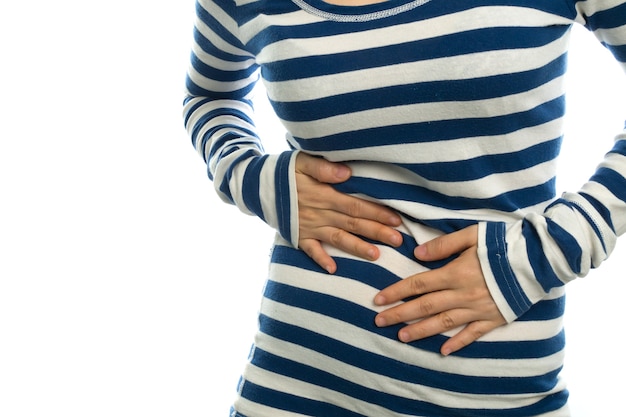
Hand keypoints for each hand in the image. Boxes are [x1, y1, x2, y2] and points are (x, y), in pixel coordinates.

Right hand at [295, 153, 402, 273]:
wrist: (257, 185)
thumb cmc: (285, 170)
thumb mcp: (301, 161)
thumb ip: (322, 168)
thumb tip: (346, 173)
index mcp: (323, 194)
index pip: (354, 205)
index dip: (376, 212)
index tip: (396, 218)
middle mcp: (318, 213)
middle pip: (352, 224)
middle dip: (376, 232)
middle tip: (398, 240)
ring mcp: (308, 227)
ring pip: (337, 239)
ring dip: (356, 247)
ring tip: (376, 256)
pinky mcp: (297, 236)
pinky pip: (310, 250)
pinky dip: (320, 260)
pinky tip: (333, 269)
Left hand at [373, 225, 505, 355]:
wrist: (538, 260)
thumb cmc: (503, 243)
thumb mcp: (471, 235)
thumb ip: (442, 245)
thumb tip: (416, 253)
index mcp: (454, 273)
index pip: (418, 284)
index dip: (396, 292)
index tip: (378, 300)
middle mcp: (462, 294)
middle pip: (425, 306)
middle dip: (400, 314)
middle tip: (379, 321)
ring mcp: (478, 309)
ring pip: (443, 322)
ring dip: (421, 331)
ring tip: (401, 337)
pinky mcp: (494, 318)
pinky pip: (472, 334)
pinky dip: (458, 343)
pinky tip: (444, 351)